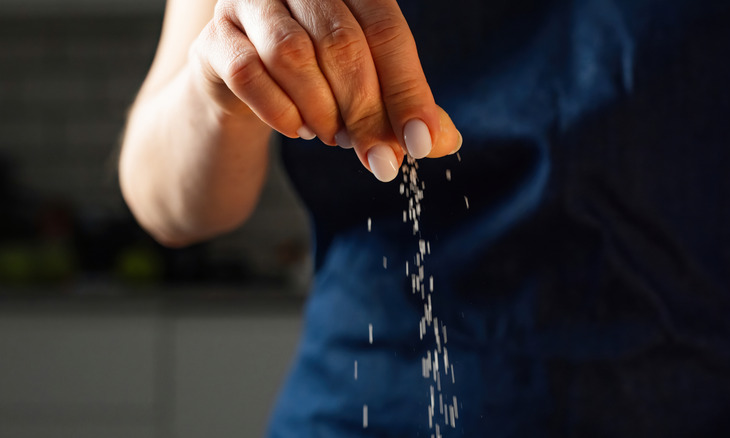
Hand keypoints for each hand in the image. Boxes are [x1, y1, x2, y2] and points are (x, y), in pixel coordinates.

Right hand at [189, 0, 460, 180]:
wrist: (242, 92)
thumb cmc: (316, 83)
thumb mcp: (367, 91)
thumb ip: (404, 107)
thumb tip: (444, 141)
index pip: (387, 30)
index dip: (408, 91)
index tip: (421, 144)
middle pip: (342, 42)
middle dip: (366, 111)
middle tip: (379, 159)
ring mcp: (249, 4)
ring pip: (292, 54)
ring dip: (321, 110)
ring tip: (332, 136)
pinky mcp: (214, 39)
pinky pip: (247, 73)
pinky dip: (280, 111)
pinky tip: (296, 129)